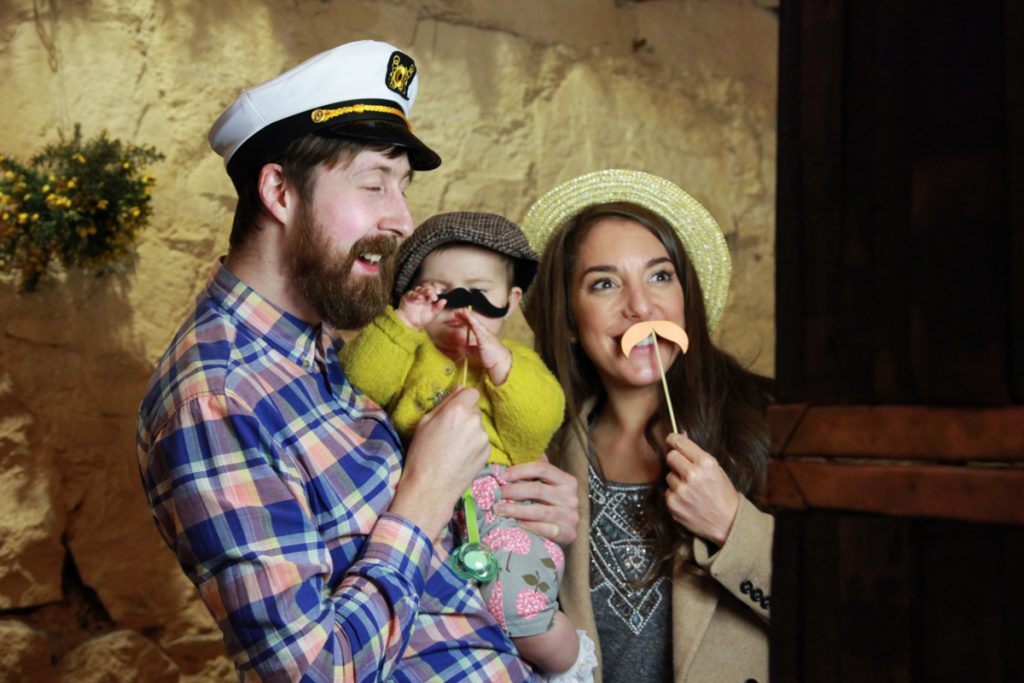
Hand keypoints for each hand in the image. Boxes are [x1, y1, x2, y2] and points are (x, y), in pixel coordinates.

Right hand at [390, 386, 490, 539]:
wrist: (430, 487)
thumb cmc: (421, 454)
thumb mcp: (425, 422)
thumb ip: (444, 403)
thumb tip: (459, 389)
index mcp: (458, 410)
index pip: (471, 392)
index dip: (463, 399)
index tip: (455, 409)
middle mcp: (474, 421)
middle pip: (475, 409)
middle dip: (465, 416)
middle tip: (450, 431)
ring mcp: (483, 438)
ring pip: (479, 427)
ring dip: (470, 432)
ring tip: (454, 448)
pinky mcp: (487, 453)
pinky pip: (482, 442)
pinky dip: (474, 446)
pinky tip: (460, 457)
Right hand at [396, 284, 445, 329]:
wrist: (411, 324)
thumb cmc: (422, 318)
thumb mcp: (432, 315)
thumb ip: (438, 308)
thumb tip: (444, 300)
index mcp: (430, 297)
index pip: (434, 289)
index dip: (437, 288)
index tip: (440, 291)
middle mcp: (422, 294)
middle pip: (426, 287)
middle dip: (430, 289)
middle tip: (433, 293)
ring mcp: (415, 295)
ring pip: (419, 289)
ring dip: (424, 290)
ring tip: (428, 293)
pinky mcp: (407, 297)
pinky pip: (411, 294)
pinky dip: (415, 295)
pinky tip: (419, 298)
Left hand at [456, 308, 512, 384]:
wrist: (500, 361)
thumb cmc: (490, 356)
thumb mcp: (475, 352)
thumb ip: (468, 348)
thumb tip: (461, 348)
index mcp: (481, 334)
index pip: (471, 324)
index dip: (464, 319)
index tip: (456, 315)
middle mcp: (484, 332)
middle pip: (473, 321)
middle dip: (464, 315)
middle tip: (456, 311)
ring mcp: (485, 334)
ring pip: (476, 323)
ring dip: (469, 317)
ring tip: (463, 310)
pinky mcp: (486, 339)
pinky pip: (479, 330)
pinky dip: (474, 324)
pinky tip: (470, 320)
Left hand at [493, 455, 578, 545]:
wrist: (566, 533)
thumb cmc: (553, 506)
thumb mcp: (549, 486)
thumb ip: (539, 472)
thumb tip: (518, 452)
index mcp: (567, 481)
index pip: (543, 468)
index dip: (520, 470)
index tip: (502, 475)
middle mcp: (571, 498)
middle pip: (538, 489)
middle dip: (513, 490)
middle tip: (497, 493)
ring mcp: (571, 517)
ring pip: (539, 511)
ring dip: (515, 510)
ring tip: (498, 509)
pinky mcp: (568, 534)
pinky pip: (545, 529)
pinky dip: (529, 526)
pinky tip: (516, 524)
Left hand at [664, 432, 739, 545]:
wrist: (728, 523)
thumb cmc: (723, 494)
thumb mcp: (716, 469)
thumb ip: (697, 454)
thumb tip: (681, 436)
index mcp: (705, 463)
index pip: (679, 443)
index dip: (673, 439)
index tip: (671, 439)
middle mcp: (692, 475)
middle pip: (670, 457)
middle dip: (676, 460)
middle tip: (684, 468)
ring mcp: (681, 490)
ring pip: (668, 475)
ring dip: (677, 480)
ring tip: (692, 489)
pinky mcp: (673, 504)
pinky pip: (668, 491)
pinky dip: (675, 494)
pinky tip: (688, 500)